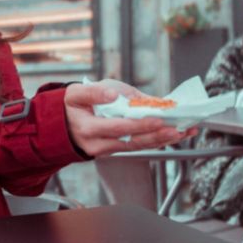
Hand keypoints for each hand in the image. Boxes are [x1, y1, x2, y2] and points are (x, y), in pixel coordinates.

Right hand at [64, 80, 195, 156]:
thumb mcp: (75, 93)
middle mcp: (97, 144)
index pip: (117, 127)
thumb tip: (113, 95)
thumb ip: (94, 92)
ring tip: (182, 131)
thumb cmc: (70, 106)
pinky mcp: (114, 150)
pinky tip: (171, 135)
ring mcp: (106, 150)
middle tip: (177, 128)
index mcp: (87, 128)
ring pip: (137, 146)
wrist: (60, 125)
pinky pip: (136, 146)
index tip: (158, 118)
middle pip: (131, 141)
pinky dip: (155, 140)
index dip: (139, 124)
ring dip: (161, 139)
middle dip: (156, 135)